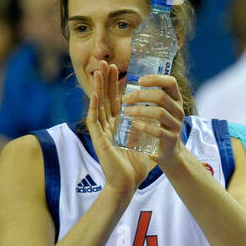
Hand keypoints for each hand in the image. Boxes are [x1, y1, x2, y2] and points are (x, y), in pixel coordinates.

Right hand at [86, 63, 153, 192]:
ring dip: (98, 88)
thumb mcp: (141, 143)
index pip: (115, 100)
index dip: (115, 84)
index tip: (115, 69)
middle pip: (105, 98)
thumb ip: (143, 131)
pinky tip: (94, 94)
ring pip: (98, 105)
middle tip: (104, 62)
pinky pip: (94, 120)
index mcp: (117, 125)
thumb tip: (152, 122)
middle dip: (105, 80)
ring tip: (97, 71)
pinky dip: (94, 107)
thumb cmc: (134, 167)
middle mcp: (107, 126)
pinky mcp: (98, 140)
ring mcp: (101, 132)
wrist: (127, 184)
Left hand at [121, 74, 186, 166]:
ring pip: (159, 113)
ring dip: (139, 110)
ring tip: (125, 111)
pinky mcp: (171, 139)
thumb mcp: (158, 109)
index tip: (139, 81)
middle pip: (161, 97)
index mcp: (176, 100)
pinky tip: (134, 124)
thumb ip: (149, 97)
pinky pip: (158, 131)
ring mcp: (176, 125)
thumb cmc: (159, 125)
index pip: (171, 82)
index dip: (155, 79)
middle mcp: (179, 111)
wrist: (169, 151)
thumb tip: (128, 82)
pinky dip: (144, 127)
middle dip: (140, 96)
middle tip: (125, 99)